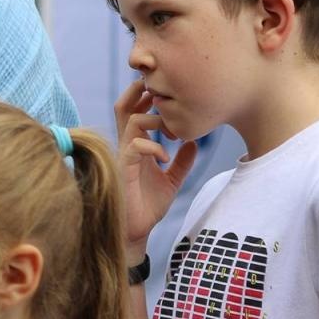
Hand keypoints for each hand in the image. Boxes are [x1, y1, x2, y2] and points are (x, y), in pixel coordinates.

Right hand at [115, 79, 196, 258]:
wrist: (136, 230)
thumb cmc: (148, 206)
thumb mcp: (172, 180)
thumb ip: (182, 162)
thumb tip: (195, 143)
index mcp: (136, 146)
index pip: (134, 112)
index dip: (144, 97)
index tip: (164, 92)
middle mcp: (126, 146)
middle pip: (124, 107)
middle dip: (138, 92)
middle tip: (157, 87)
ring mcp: (123, 155)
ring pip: (133, 121)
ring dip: (154, 121)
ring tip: (172, 132)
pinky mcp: (124, 168)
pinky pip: (136, 146)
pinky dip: (154, 147)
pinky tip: (167, 157)